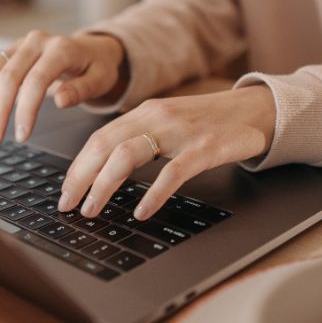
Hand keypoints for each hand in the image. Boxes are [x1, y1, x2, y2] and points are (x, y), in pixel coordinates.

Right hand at [0, 31, 125, 144]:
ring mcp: (20, 43)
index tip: (21, 136)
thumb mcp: (100, 80)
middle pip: (7, 76)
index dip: (25, 110)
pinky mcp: (9, 49)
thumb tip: (60, 100)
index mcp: (60, 49)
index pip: (36, 81)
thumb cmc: (97, 68)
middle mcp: (36, 42)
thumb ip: (82, 90)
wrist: (92, 49)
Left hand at [58, 86, 275, 219]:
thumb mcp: (169, 123)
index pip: (99, 138)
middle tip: (68, 205)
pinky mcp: (205, 147)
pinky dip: (153, 194)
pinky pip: (172, 172)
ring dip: (104, 185)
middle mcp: (157, 117)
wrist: (256, 110)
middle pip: (105, 145)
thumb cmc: (209, 122)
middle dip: (80, 178)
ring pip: (128, 155)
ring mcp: (181, 131)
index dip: (78, 166)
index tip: (65, 191)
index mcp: (145, 112)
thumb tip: (105, 170)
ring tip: (93, 210)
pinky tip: (142, 212)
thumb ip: (140, 138)